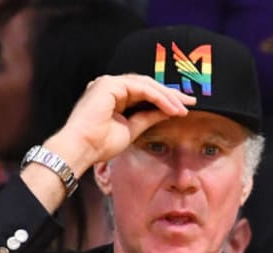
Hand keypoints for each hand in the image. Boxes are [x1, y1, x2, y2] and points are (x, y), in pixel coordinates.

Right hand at [43, 74, 196, 176]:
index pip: (144, 92)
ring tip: (183, 109)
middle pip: (147, 85)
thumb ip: (147, 118)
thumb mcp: (131, 129)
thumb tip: (167, 112)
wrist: (82, 149)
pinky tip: (172, 108)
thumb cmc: (100, 144)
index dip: (165, 99)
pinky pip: (141, 88)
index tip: (184, 108)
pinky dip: (158, 98)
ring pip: (146, 85)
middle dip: (170, 94)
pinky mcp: (110, 85)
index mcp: (113, 95)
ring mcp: (109, 83)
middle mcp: (110, 86)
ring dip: (167, 97)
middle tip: (191, 102)